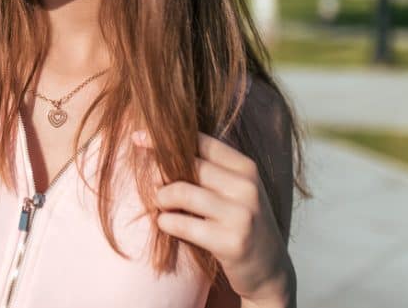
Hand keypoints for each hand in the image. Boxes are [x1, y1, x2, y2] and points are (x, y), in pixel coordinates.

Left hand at [133, 130, 293, 306]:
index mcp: (246, 168)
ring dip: (161, 198)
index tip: (137, 137)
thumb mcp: (235, 190)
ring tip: (161, 205)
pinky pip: (182, 224)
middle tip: (153, 185)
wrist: (270, 271)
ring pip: (181, 192)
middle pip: (187, 165)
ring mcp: (241, 215)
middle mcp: (246, 187)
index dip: (164, 138)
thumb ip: (207, 168)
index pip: (200, 141)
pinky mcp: (231, 242)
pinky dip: (166, 222)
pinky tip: (166, 224)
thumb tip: (157, 147)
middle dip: (159, 172)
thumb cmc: (242, 223)